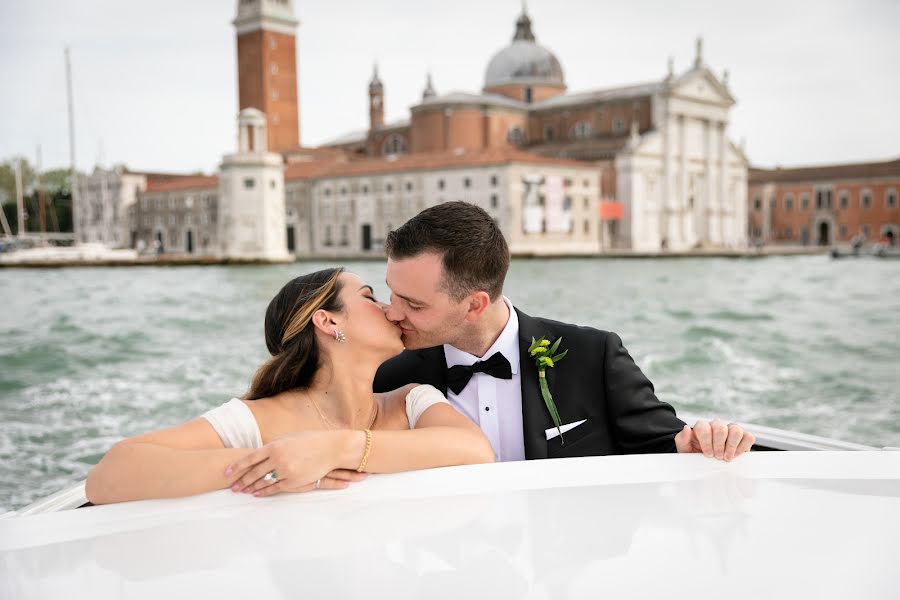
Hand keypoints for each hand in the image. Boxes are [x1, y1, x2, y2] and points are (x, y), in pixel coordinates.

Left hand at [224, 431, 365, 496]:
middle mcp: (278, 458)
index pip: (250, 458)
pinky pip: (275, 488)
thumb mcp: (290, 438)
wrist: (331, 448)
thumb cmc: (311, 441)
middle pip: (254, 472)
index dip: (237, 466)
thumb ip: (274, 446)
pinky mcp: (293, 481)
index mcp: (275, 446)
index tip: (226, 472)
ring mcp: (285, 471)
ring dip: (250, 487)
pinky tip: (257, 493)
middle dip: (241, 480)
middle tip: (231, 486)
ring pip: (263, 481)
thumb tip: (261, 453)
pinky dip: (264, 491)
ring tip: (241, 491)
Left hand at [674, 419, 755, 460]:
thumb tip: (687, 428)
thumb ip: (682, 439)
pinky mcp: (743, 438)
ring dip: (731, 445)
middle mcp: (717, 426)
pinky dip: (743, 447)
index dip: (706, 442)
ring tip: (727, 458)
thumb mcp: (684, 450)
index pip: (704, 427)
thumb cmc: (695, 455)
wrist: (706, 463)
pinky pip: (748, 436)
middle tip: (717, 456)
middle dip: (718, 444)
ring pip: (736, 429)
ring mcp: (731, 431)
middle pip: (720, 427)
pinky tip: (736, 455)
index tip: (707, 454)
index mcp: (702, 427)